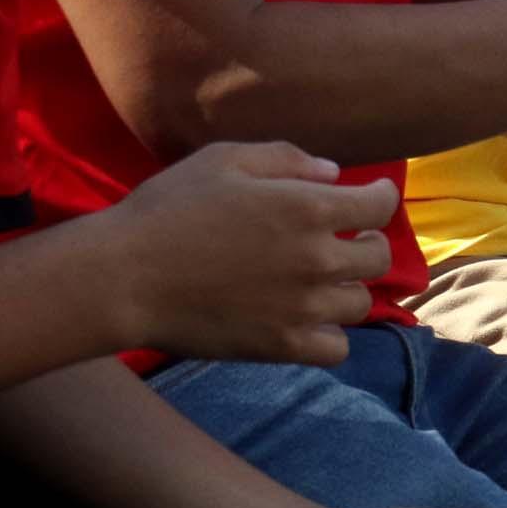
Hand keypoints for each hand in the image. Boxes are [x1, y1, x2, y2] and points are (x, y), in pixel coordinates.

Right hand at [104, 143, 395, 366]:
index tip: (374, 195)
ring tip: (321, 280)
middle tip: (349, 238)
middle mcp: (318, 260)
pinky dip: (329, 334)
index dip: (382, 197)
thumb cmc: (167, 209)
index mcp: (308, 209)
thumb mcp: (222, 160)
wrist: (124, 276)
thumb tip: (333, 174)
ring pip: (359, 303)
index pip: (380, 206)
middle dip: (368, 242)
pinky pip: (336, 348)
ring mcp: (305, 307)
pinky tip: (309, 319)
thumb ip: (285, 159)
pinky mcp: (284, 345)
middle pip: (378, 257)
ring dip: (346, 288)